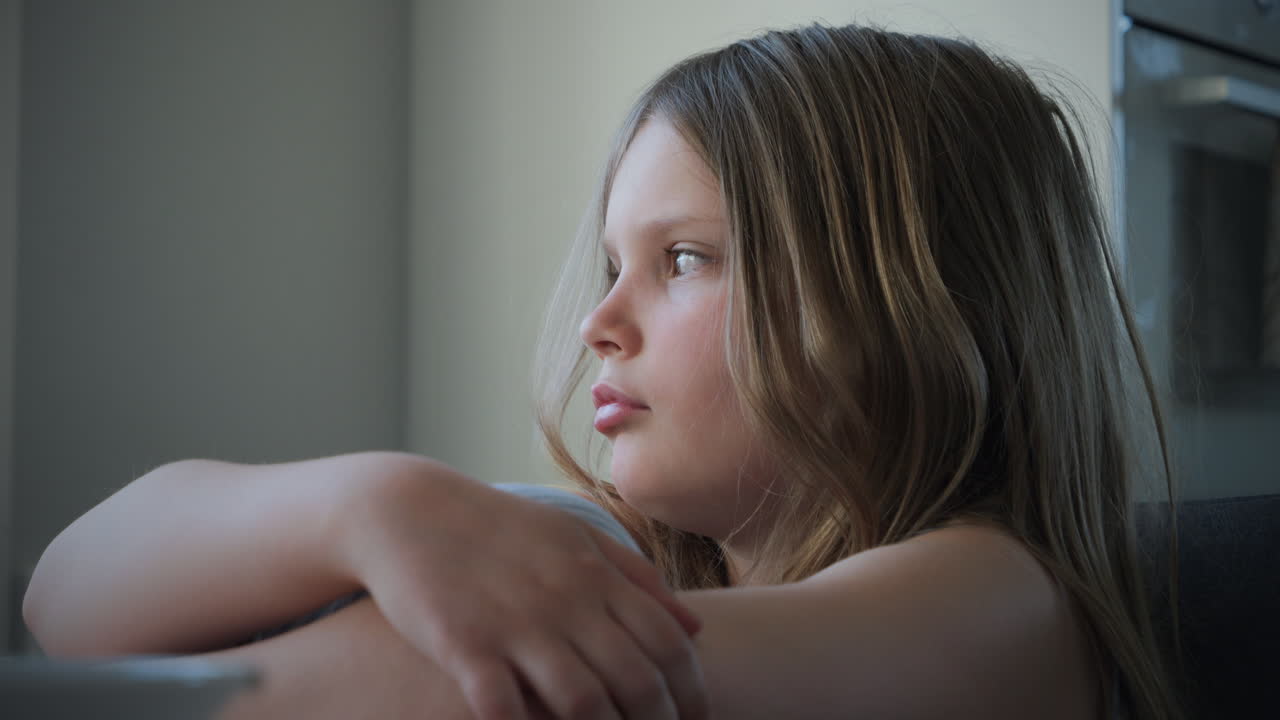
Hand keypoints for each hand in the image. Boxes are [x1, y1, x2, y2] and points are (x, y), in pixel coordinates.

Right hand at [336, 461, 708, 719]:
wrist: (406, 510)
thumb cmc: (498, 529)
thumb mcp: (575, 536)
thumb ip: (636, 577)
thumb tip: (694, 627)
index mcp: (597, 574)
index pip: (669, 643)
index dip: (692, 692)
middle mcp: (566, 600)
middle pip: (637, 680)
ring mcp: (516, 624)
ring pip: (584, 703)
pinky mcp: (465, 646)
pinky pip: (506, 708)